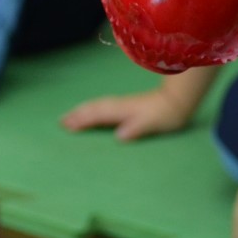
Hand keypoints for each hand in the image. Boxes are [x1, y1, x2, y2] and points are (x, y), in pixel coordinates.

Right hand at [61, 89, 192, 140]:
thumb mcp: (152, 124)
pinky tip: (91, 113)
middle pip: (93, 108)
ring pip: (97, 106)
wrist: (177, 101)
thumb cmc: (165, 115)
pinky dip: (92, 110)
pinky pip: (102, 107)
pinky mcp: (125, 107)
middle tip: (60, 121)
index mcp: (122, 110)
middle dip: (77, 114)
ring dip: (82, 110)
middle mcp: (118, 106)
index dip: (82, 120)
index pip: (97, 115)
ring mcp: (121, 105)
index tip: (66, 126)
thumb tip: (119, 136)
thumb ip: (136, 129)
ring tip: (69, 116)